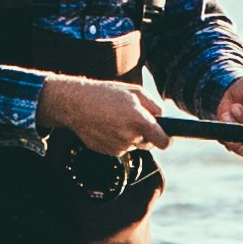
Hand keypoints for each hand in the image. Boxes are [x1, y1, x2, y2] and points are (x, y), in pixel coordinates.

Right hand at [31, 71, 165, 157]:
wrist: (76, 104)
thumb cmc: (106, 94)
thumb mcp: (135, 91)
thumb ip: (154, 106)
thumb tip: (163, 118)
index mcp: (139, 122)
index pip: (163, 142)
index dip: (167, 140)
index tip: (166, 137)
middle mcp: (130, 137)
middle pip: (148, 143)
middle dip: (145, 133)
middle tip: (133, 117)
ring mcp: (118, 147)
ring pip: (133, 145)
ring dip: (130, 135)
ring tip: (116, 118)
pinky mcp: (108, 152)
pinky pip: (120, 147)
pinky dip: (118, 139)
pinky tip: (107, 125)